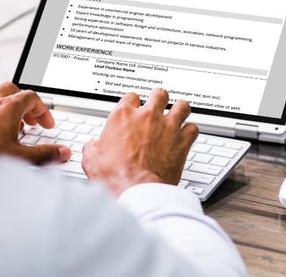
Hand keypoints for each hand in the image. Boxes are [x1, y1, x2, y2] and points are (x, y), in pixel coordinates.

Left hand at [0, 82, 70, 165]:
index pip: (33, 98)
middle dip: (26, 104)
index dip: (43, 111)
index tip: (46, 125)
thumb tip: (63, 152)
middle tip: (31, 121)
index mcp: (8, 106)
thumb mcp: (18, 156)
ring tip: (14, 126)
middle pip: (15, 90)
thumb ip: (44, 154)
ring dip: (10, 107)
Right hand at [82, 88, 198, 195]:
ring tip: (178, 114)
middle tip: (159, 106)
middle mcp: (147, 116)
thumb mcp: (92, 159)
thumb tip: (93, 146)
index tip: (135, 109)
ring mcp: (167, 126)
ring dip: (180, 110)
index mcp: (123, 116)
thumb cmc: (115, 176)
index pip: (131, 97)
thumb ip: (94, 146)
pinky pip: (193, 128)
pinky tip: (187, 136)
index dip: (133, 103)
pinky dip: (190, 132)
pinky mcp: (182, 141)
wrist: (137, 190)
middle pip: (159, 94)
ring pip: (182, 106)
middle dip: (159, 99)